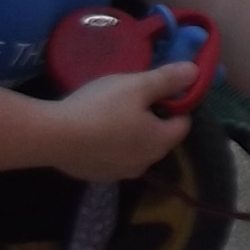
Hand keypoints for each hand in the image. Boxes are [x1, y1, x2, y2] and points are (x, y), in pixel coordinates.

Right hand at [45, 65, 196, 183]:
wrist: (54, 137)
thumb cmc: (101, 108)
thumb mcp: (136, 85)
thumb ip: (167, 79)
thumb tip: (196, 73)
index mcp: (160, 142)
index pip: (183, 123)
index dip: (176, 104)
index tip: (158, 89)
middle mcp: (145, 163)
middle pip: (159, 136)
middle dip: (152, 117)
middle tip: (131, 96)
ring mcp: (120, 173)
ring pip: (135, 148)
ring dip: (130, 132)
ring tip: (110, 111)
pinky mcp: (97, 176)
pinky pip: (113, 157)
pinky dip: (110, 144)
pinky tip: (93, 130)